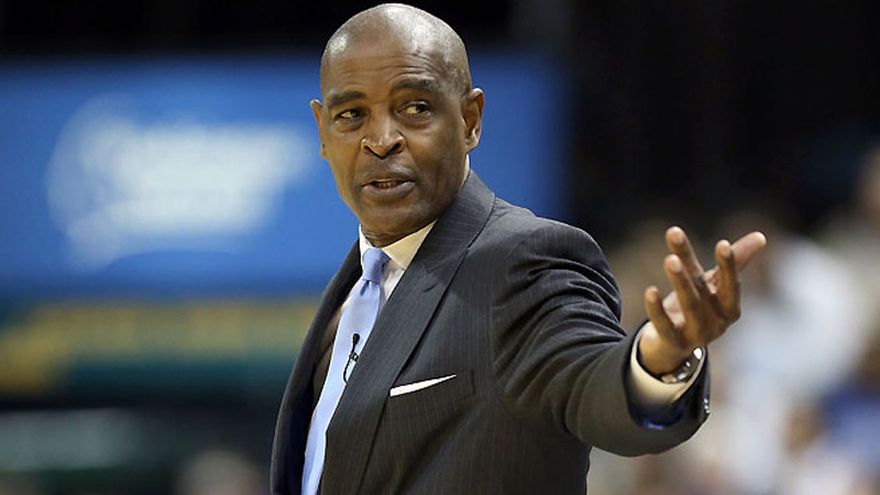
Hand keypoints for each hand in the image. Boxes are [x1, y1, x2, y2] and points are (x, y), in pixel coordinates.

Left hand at [637, 226, 766, 375]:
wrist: (672, 346)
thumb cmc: (698, 307)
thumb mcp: (711, 284)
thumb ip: (732, 261)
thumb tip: (761, 236)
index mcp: (729, 306)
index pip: (730, 283)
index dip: (728, 265)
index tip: (722, 244)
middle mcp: (717, 322)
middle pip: (703, 290)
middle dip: (693, 265)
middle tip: (677, 238)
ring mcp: (696, 335)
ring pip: (689, 305)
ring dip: (680, 281)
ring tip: (670, 259)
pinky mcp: (674, 343)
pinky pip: (665, 326)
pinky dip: (657, 309)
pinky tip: (650, 291)